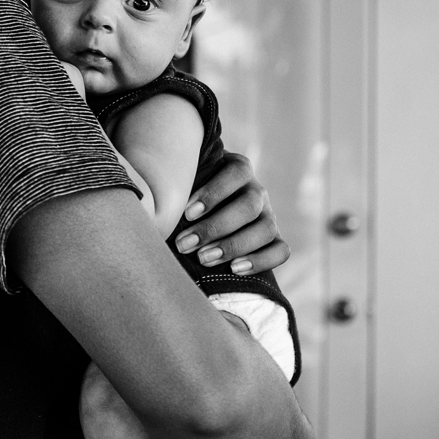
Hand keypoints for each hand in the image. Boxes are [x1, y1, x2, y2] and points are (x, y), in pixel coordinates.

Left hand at [173, 152, 286, 275]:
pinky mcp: (274, 240)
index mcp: (238, 170)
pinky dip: (261, 260)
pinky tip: (234, 269)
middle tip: (184, 244)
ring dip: (234, 245)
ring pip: (266, 229)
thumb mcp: (183, 183)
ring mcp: (268, 216)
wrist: (202, 214)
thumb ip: (176, 184)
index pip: (238, 172)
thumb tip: (156, 199)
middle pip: (249, 206)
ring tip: (203, 259)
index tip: (186, 212)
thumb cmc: (186, 196)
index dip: (215, 192)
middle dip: (215, 227)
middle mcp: (257, 192)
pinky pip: (281, 250)